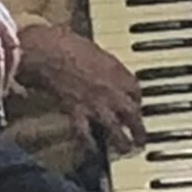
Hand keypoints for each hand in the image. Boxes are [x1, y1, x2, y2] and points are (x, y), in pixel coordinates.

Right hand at [16, 25, 145, 153]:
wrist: (49, 51)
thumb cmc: (67, 42)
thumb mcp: (94, 48)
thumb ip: (103, 62)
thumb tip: (103, 65)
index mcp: (117, 72)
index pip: (136, 90)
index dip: (137, 99)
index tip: (135, 104)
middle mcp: (111, 91)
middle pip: (133, 114)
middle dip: (139, 128)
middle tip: (141, 138)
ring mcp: (95, 104)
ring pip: (115, 129)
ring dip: (122, 141)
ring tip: (125, 148)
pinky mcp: (77, 113)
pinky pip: (86, 133)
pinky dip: (89, 143)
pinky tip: (92, 149)